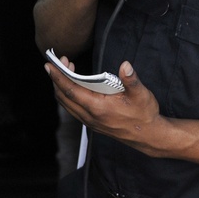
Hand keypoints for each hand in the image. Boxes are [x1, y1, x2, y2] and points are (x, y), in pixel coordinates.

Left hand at [45, 55, 165, 156]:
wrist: (149, 136)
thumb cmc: (144, 114)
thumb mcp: (141, 94)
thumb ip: (131, 79)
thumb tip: (125, 65)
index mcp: (98, 108)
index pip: (71, 91)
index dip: (58, 77)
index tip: (49, 65)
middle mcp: (90, 117)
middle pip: (64, 97)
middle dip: (58, 79)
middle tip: (61, 61)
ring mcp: (90, 122)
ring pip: (67, 105)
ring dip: (63, 87)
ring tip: (67, 70)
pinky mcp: (93, 124)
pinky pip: (74, 109)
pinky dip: (69, 96)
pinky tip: (75, 85)